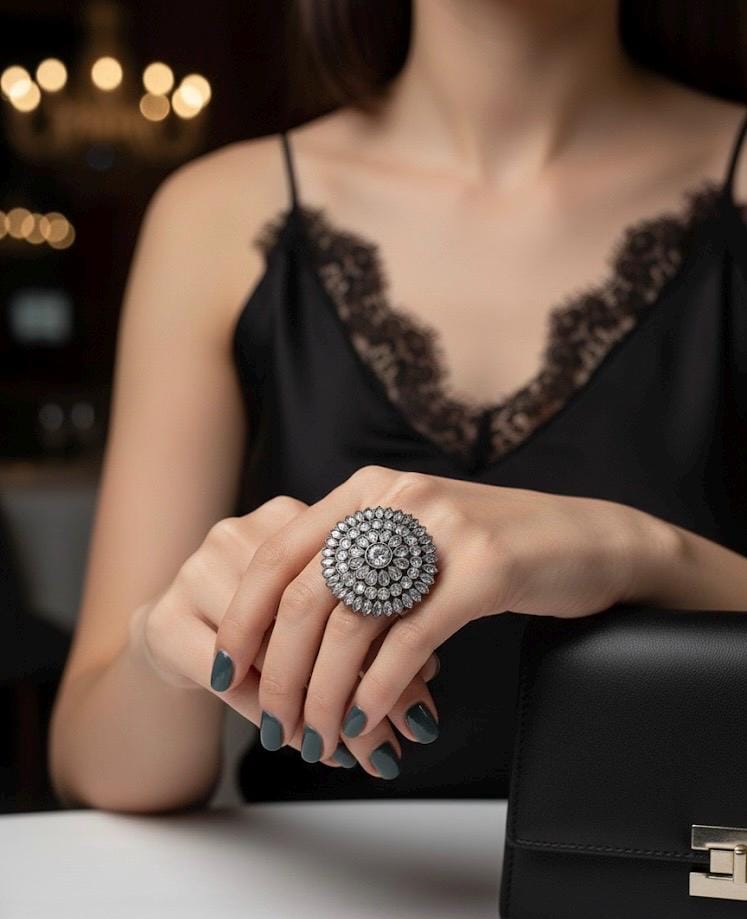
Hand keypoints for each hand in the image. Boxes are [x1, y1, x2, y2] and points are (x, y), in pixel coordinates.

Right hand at [130, 494, 439, 773]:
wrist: (175, 635)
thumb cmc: (264, 628)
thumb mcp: (320, 626)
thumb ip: (373, 640)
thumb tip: (430, 683)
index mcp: (291, 519)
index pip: (345, 582)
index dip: (387, 647)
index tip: (419, 710)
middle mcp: (241, 532)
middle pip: (307, 616)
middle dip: (353, 687)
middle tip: (387, 745)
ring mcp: (197, 568)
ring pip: (268, 648)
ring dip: (309, 705)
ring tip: (345, 753)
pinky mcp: (164, 616)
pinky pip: (225, 673)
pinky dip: (260, 709)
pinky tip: (285, 736)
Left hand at [210, 465, 671, 762]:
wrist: (586, 541)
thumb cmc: (490, 550)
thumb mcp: (413, 536)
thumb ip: (357, 560)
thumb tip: (285, 632)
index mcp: (368, 490)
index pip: (280, 553)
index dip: (244, 615)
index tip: (227, 665)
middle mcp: (397, 501)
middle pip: (307, 596)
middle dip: (280, 671)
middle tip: (276, 725)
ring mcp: (442, 530)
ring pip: (353, 626)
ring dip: (325, 694)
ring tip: (318, 737)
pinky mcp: (485, 568)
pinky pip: (409, 642)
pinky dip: (378, 690)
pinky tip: (366, 720)